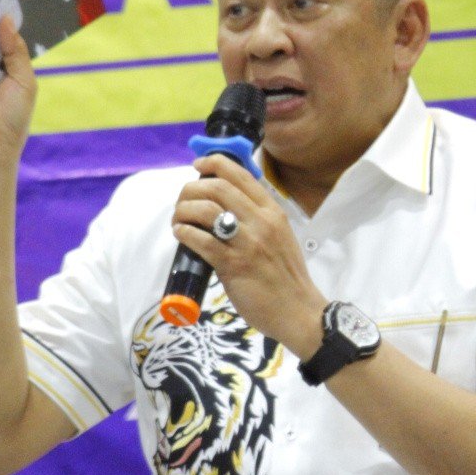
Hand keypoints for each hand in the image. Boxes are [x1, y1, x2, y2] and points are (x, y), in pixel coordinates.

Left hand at [171, 155, 325, 354]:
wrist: (298, 310)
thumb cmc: (285, 276)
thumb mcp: (280, 236)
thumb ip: (258, 219)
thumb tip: (226, 206)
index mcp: (272, 211)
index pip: (240, 175)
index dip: (214, 164)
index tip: (198, 166)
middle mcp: (261, 221)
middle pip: (217, 188)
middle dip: (191, 189)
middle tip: (182, 201)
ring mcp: (248, 243)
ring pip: (205, 210)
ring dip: (183, 211)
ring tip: (178, 220)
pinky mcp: (234, 265)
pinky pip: (201, 241)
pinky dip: (185, 233)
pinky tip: (181, 234)